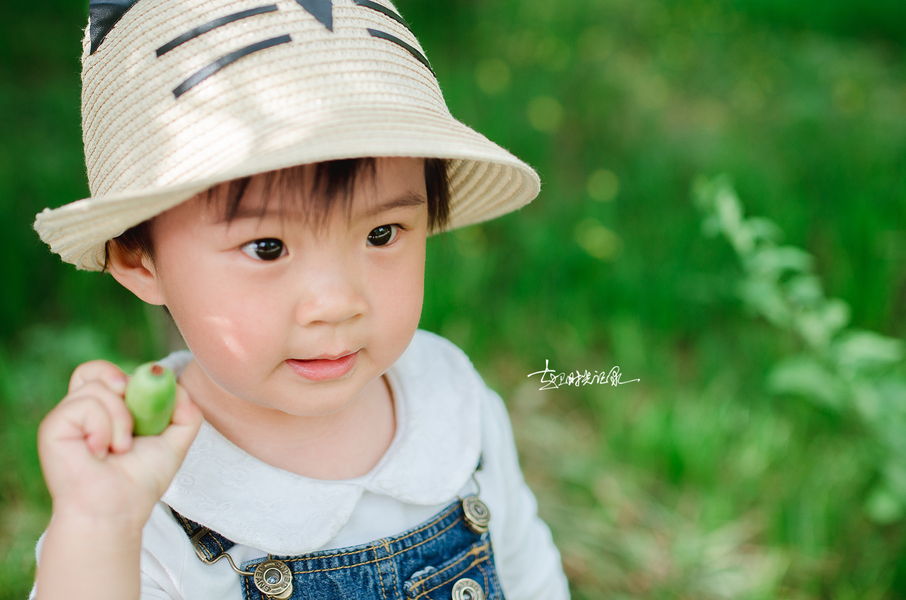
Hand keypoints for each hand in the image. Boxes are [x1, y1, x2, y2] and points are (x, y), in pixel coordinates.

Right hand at [38, 360, 202, 525]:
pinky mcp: (54, 426)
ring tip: (119, 448)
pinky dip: (103, 427)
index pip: (108, 373)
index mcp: (103, 410)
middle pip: (97, 370)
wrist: (117, 512)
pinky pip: (85, 404)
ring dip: (121, 419)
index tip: (151, 402)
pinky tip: (100, 452)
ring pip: (99, 388)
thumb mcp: (174, 442)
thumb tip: (177, 386)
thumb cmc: (140, 481)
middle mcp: (81, 411)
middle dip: (127, 391)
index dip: (131, 379)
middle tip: (135, 422)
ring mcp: (66, 417)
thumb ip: (185, 412)